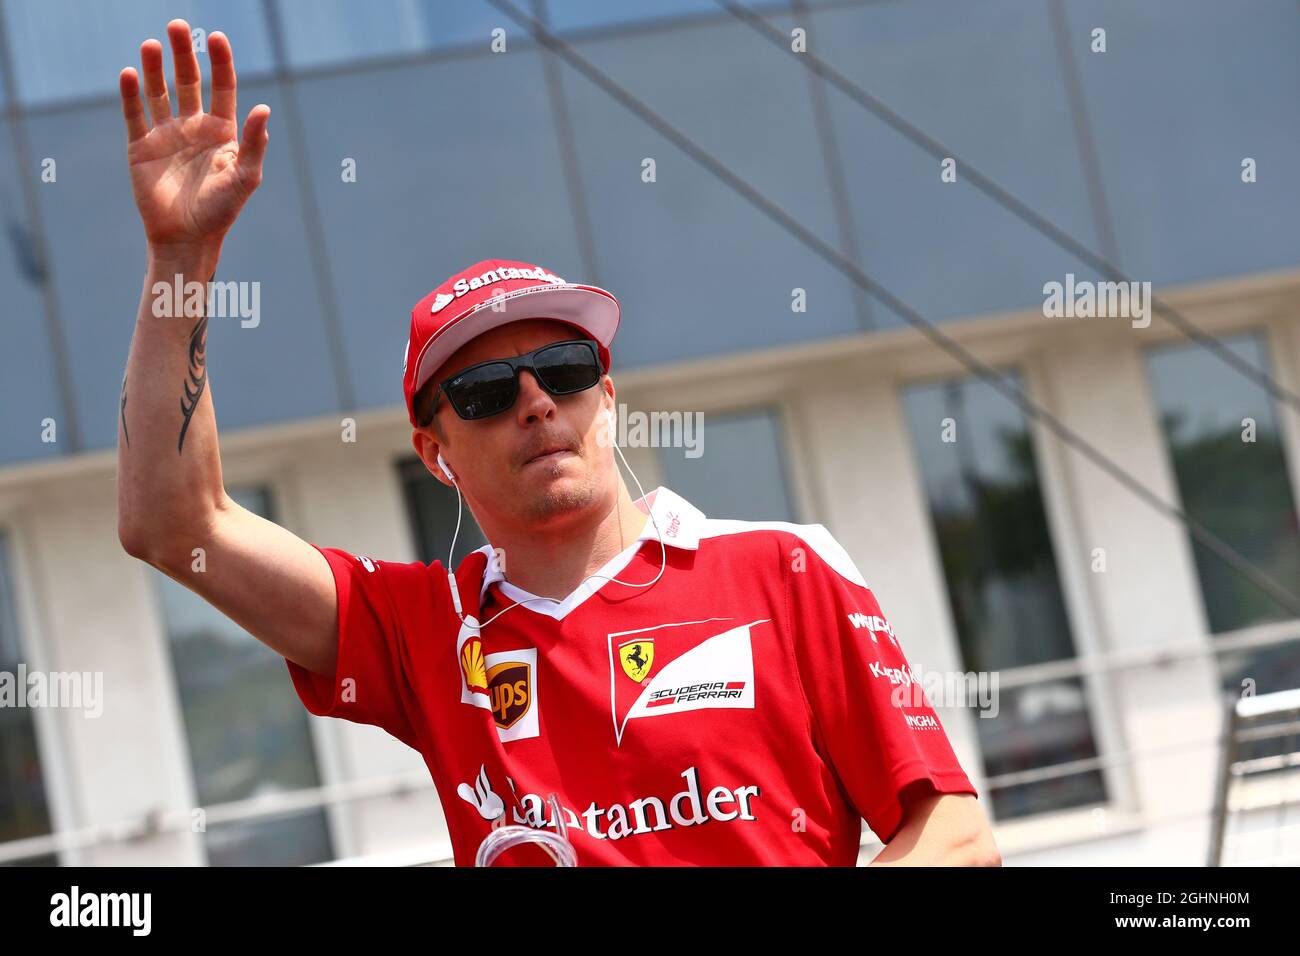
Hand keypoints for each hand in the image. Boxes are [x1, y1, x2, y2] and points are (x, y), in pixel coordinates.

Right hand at [119, 20, 269, 261]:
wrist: (186, 238)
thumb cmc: (221, 212)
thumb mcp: (245, 177)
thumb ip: (254, 143)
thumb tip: (264, 109)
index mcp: (222, 132)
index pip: (222, 87)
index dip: (220, 61)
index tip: (216, 37)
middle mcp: (194, 127)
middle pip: (189, 81)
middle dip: (184, 54)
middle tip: (177, 26)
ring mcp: (166, 135)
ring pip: (160, 92)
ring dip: (154, 68)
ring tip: (151, 45)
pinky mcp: (141, 147)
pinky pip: (135, 114)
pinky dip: (131, 94)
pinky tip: (129, 74)